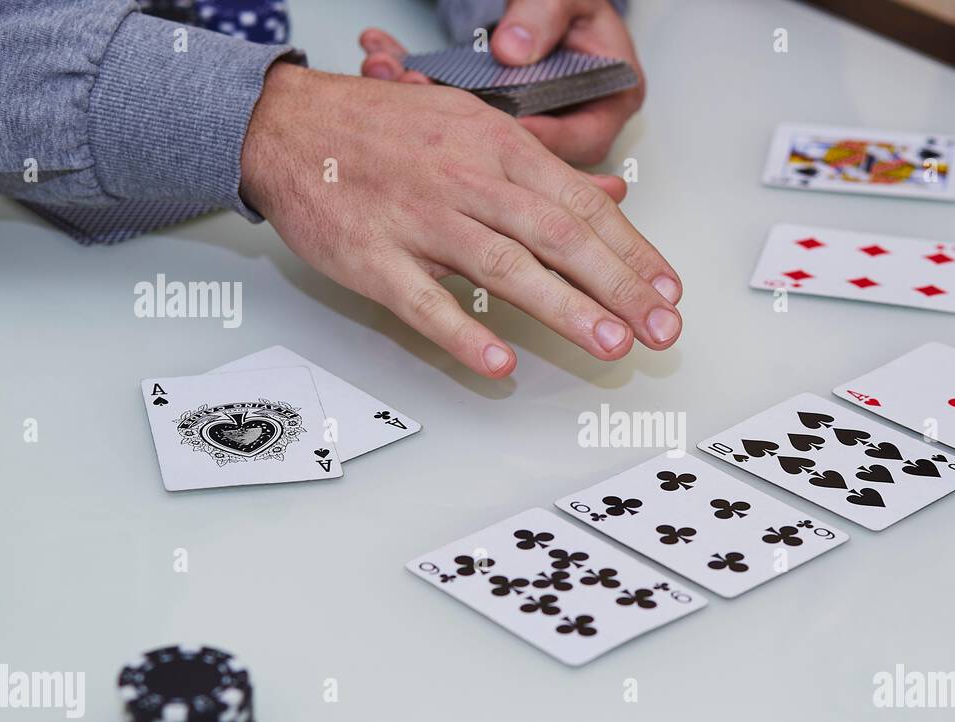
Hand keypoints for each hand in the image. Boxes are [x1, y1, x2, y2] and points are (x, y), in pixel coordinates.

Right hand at [240, 63, 680, 377]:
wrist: (286, 124)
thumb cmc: (384, 131)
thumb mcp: (474, 129)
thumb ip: (544, 172)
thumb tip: (613, 200)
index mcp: (497, 146)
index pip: (581, 204)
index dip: (632, 251)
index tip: (669, 292)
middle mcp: (466, 178)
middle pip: (557, 235)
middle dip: (618, 285)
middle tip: (661, 329)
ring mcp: (418, 218)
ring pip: (502, 265)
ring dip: (562, 307)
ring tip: (608, 344)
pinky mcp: (372, 257)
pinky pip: (422, 300)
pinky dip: (462, 332)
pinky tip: (499, 364)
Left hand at [359, 0, 644, 164]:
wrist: (547, 3)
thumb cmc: (570, 4)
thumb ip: (544, 16)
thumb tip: (514, 49)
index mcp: (604, 105)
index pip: (576, 142)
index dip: (530, 136)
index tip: (485, 123)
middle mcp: (564, 124)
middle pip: (517, 150)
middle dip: (461, 125)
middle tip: (415, 87)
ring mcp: (525, 122)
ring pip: (478, 136)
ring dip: (429, 104)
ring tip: (391, 69)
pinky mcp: (492, 114)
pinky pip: (457, 113)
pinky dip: (420, 84)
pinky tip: (387, 58)